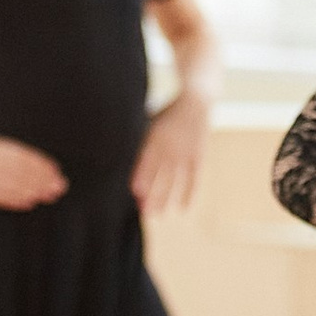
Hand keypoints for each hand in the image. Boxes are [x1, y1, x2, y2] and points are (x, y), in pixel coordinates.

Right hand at [0, 133, 67, 210]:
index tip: (56, 171)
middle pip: (26, 174)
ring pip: (17, 187)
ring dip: (35, 192)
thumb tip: (32, 161)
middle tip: (60, 187)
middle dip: (45, 181)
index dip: (43, 165)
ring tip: (48, 196)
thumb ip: (8, 152)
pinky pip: (2, 198)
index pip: (27, 158)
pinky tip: (30, 203)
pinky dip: (18, 201)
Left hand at [133, 90, 208, 217]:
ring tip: (158, 214)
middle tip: (143, 212)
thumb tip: (116, 155)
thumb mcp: (149, 120)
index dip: (142, 174)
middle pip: (160, 174)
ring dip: (167, 197)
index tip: (135, 191)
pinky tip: (183, 209)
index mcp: (156, 135)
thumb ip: (137, 138)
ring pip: (176, 180)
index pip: (147, 159)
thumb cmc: (166, 113)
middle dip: (152, 193)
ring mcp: (186, 152)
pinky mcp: (199, 156)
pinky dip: (189, 193)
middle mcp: (172, 146)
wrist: (196, 100)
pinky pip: (194, 178)